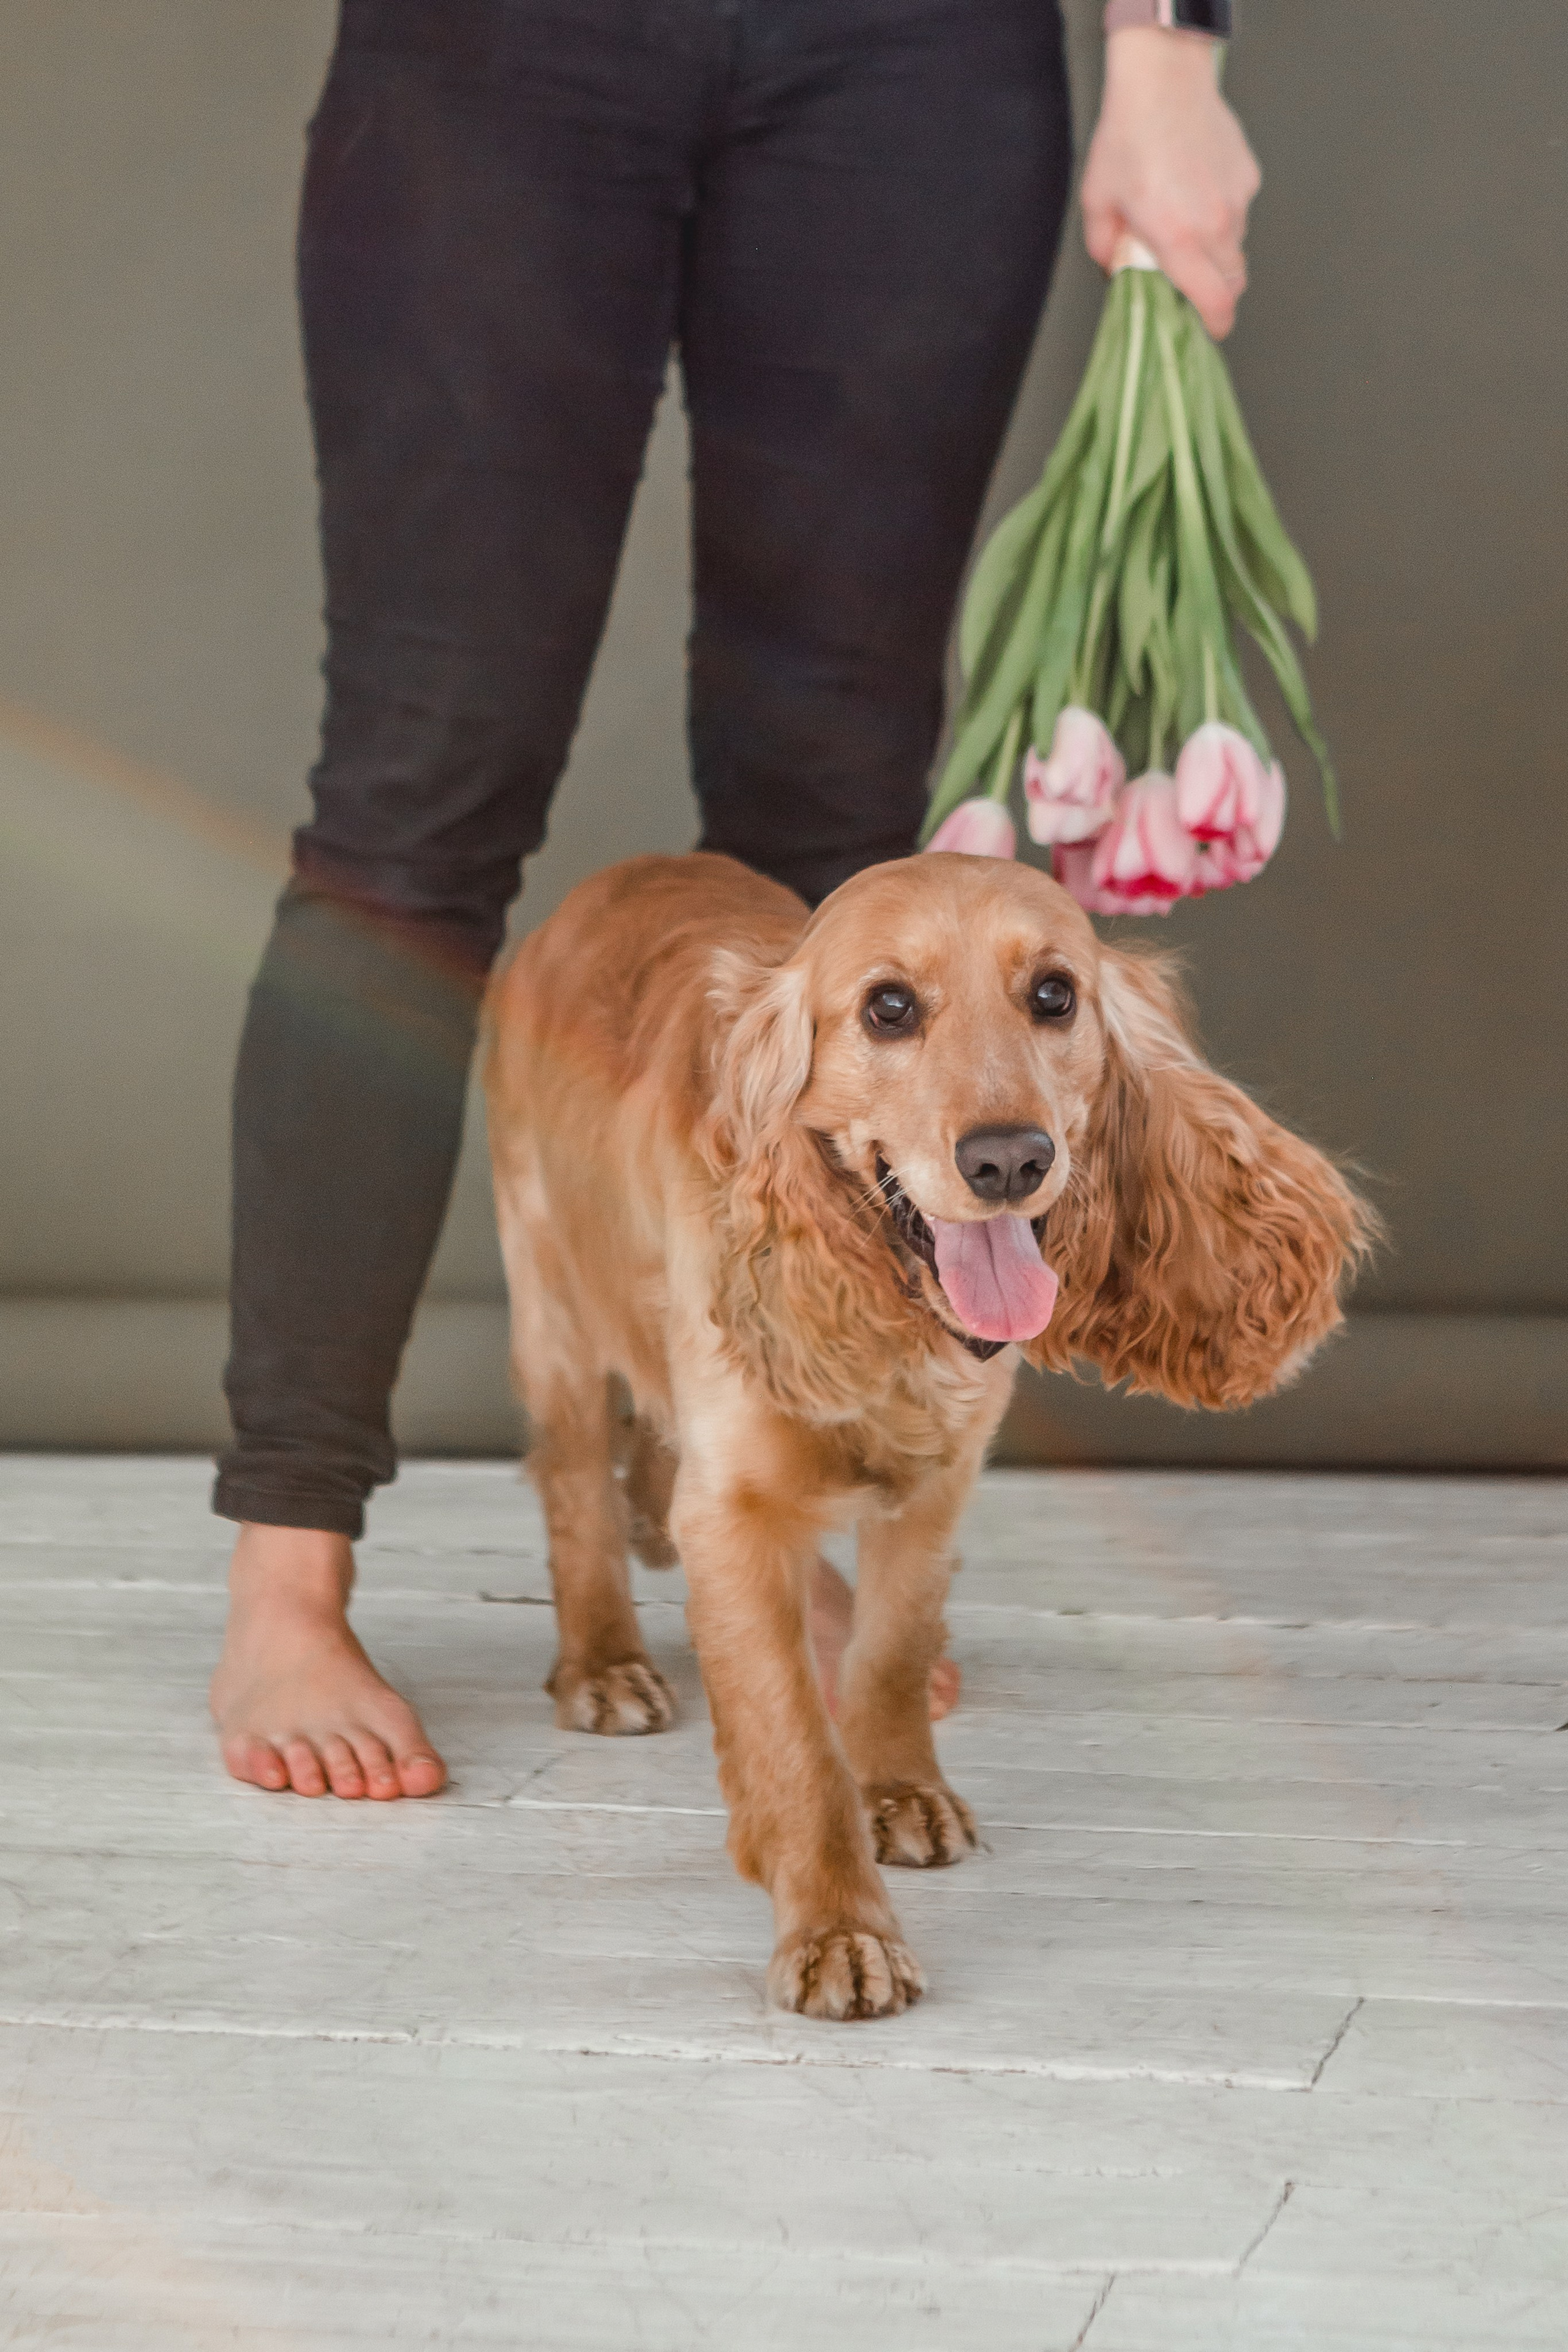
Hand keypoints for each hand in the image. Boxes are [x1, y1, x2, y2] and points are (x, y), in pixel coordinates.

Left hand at [1081, 28, 1260, 339]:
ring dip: (1215, 251)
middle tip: (1189, 285)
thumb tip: (1118, 273)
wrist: (1162, 81)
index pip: (1214, 303)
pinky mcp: (1247, 177)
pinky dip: (1221, 214)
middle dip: (1215, 293)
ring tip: (1184, 225)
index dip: (1215, 326)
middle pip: (1233, 283)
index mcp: (1178, 240)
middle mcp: (1215, 224)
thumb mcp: (1098, 204)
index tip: (1209, 331)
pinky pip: (1238, 211)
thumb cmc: (1127, 139)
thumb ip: (1106, 251)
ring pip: (1235, 248)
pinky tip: (1195, 189)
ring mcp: (1237, 200)